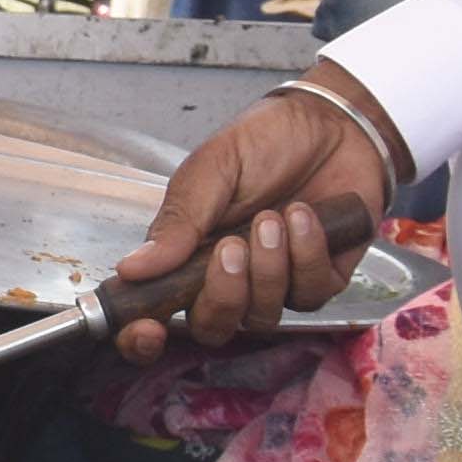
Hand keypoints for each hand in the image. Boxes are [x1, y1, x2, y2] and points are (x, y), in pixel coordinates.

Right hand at [101, 84, 390, 355]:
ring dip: (268, 269)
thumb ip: (178, 222)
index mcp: (187, 255)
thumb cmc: (262, 142)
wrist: (330, 123)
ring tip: (273, 217)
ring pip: (262, 317)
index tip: (148, 329)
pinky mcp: (321, 280)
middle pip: (212, 328)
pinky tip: (306, 216)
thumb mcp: (211, 171)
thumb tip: (131, 269)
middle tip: (231, 248)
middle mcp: (229, 280)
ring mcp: (276, 285)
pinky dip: (307, 254)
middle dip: (222, 296)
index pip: (155, 314)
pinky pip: (310, 294)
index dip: (143, 337)